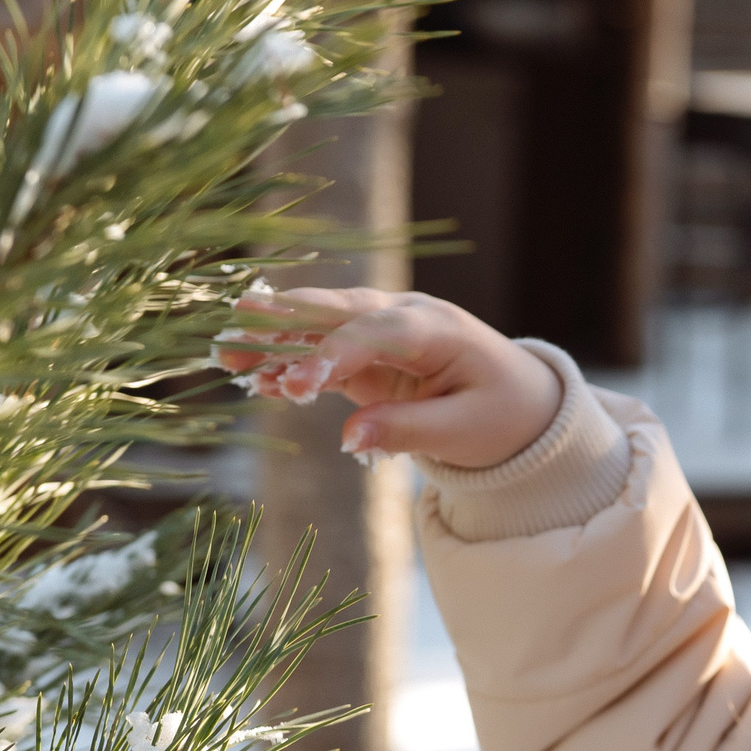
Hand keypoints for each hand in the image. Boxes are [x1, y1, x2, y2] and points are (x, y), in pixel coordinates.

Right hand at [215, 287, 564, 469]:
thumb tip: (348, 440)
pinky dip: (294, 366)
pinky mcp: (368, 356)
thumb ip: (408, 431)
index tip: (295, 387)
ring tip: (227, 355)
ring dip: (275, 339)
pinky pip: (324, 355)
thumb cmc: (503, 415)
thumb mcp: (464, 430)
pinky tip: (262, 382)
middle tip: (233, 331)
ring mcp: (382, 333)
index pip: (372, 334)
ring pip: (321, 327)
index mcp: (435, 327)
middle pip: (336, 310)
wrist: (523, 404)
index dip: (331, 355)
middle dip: (284, 320)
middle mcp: (403, 318)